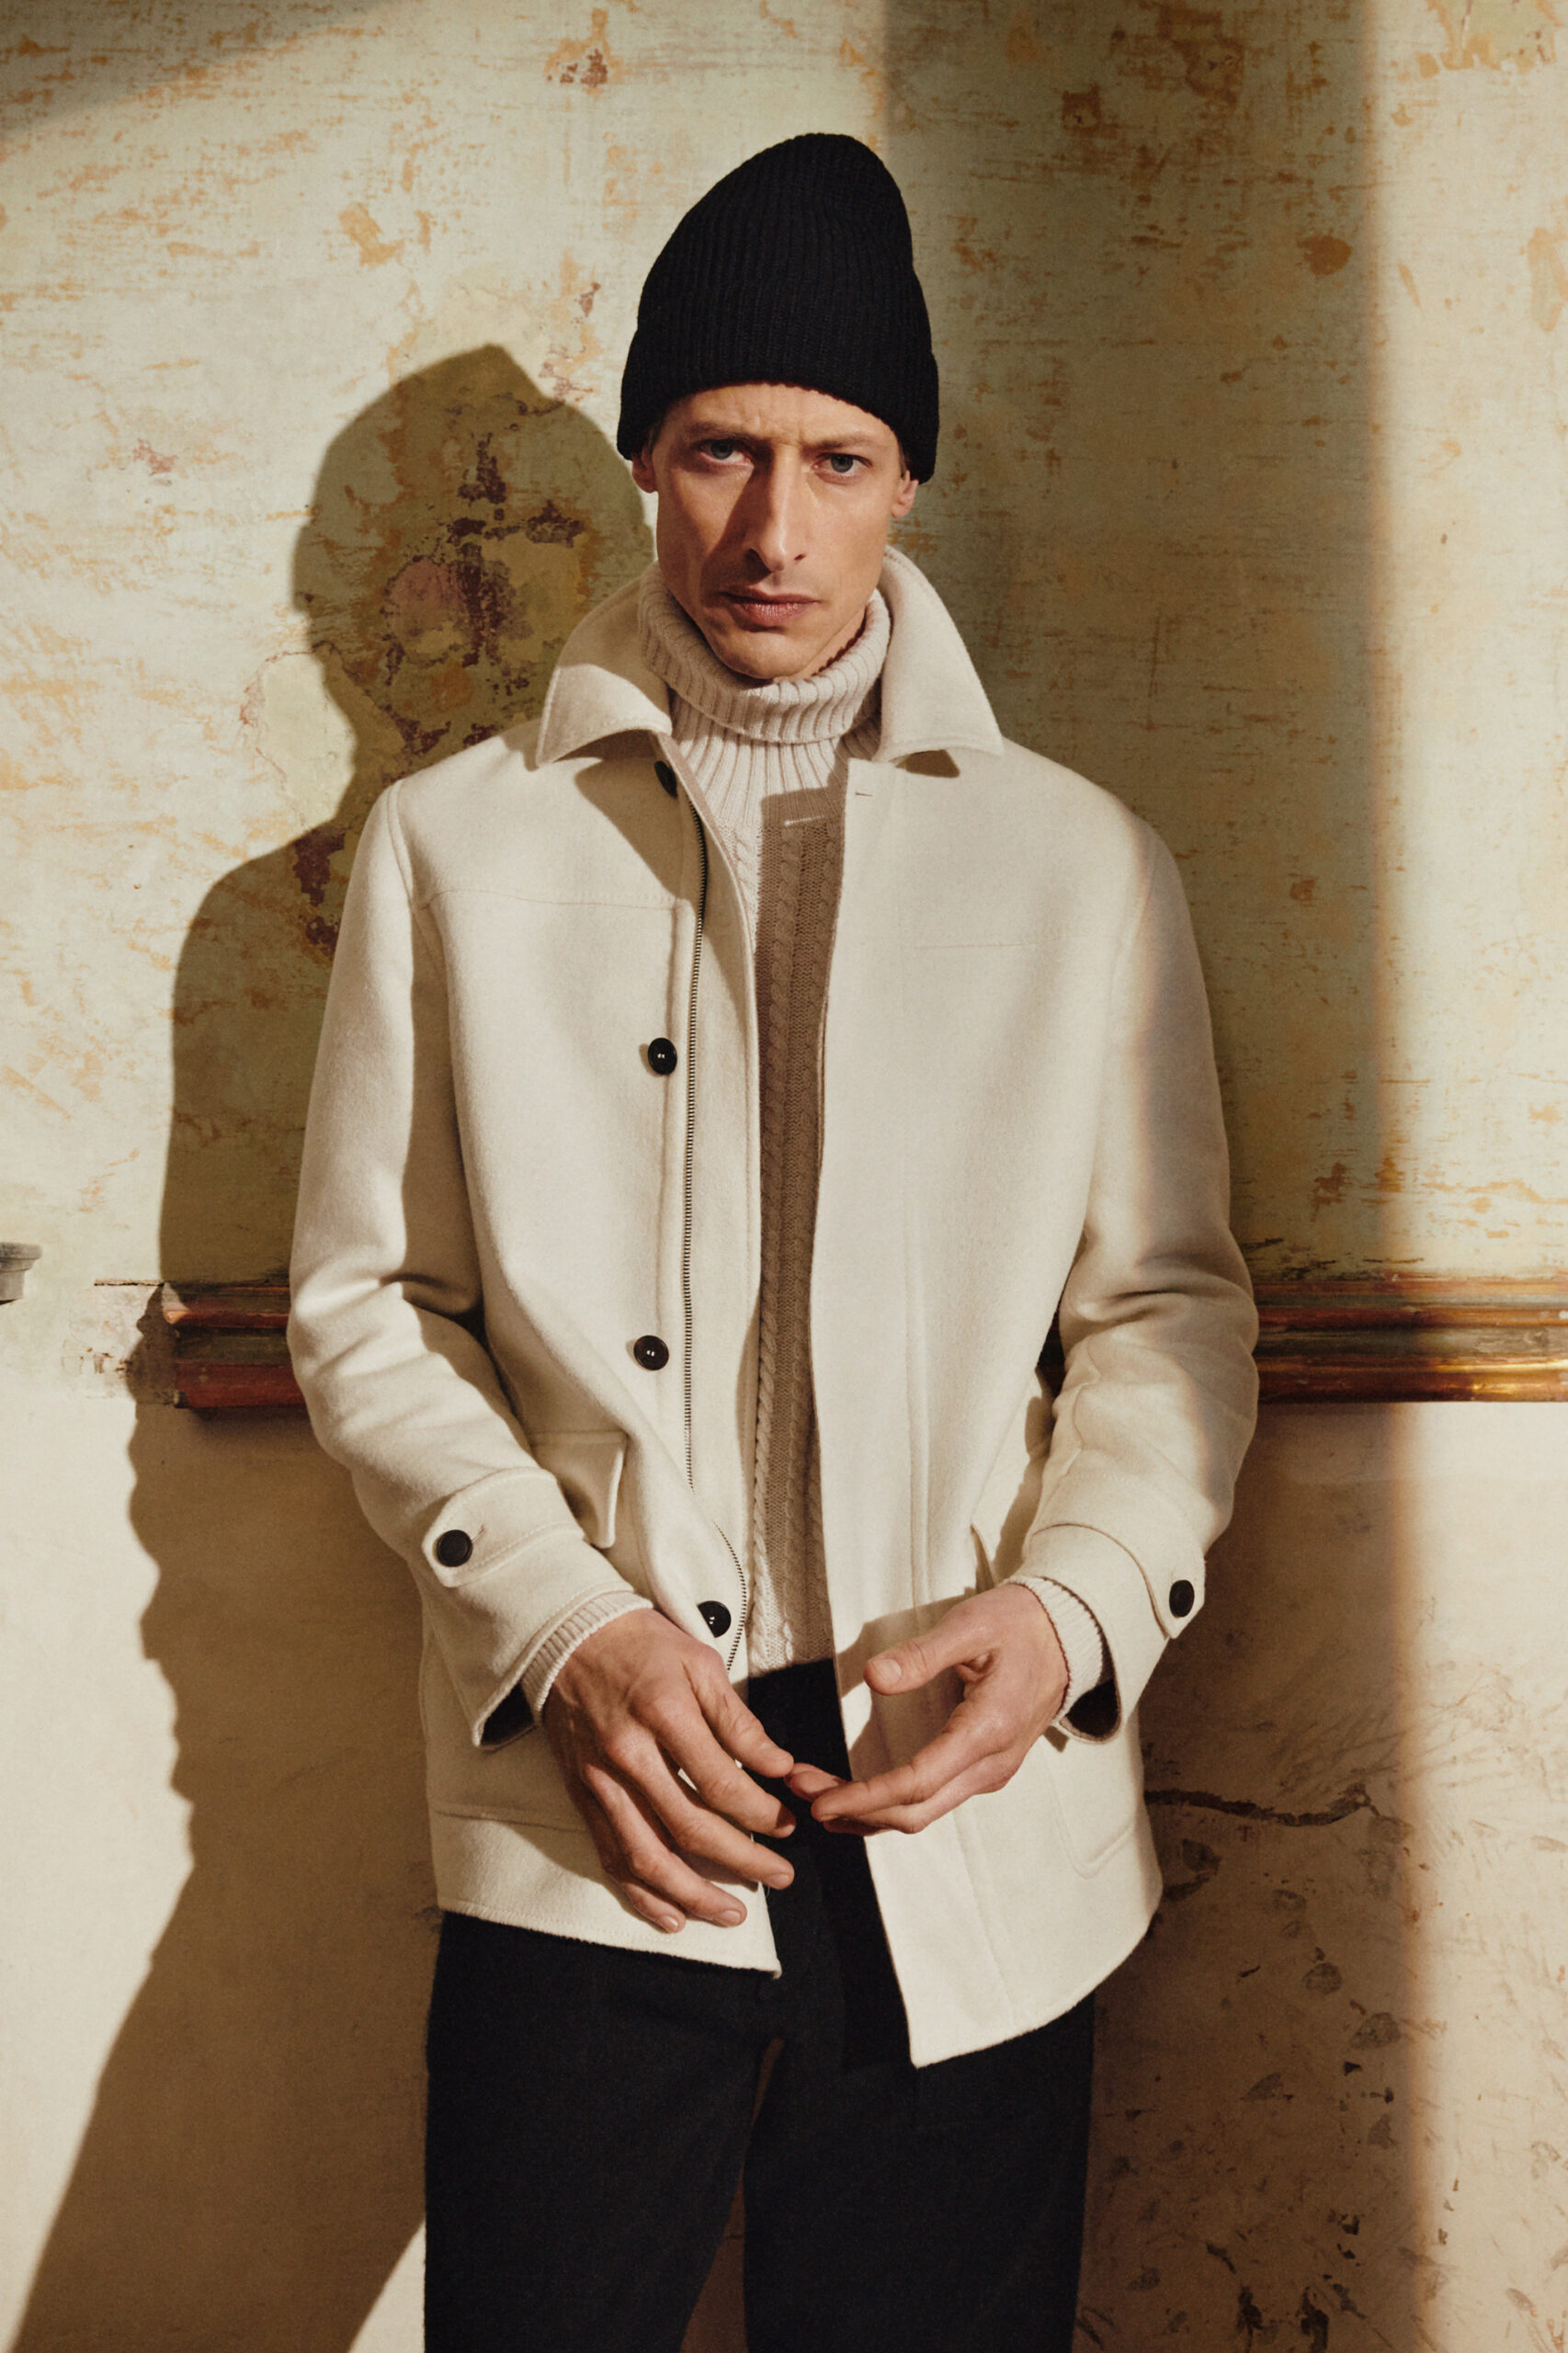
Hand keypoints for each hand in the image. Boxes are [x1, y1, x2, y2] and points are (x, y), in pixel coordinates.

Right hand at [543, 1610, 796, 1934]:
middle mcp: (628, 1755)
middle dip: (742, 1861)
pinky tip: (670, 1914)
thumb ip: (738, 1720)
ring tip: (731, 1913)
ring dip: (692, 1895)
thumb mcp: (699, 1663)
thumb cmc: (639, 1644)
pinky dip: (640, 1894)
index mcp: (664, 1715)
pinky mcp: (581, 1796)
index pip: (721, 1784)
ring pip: (647, 1858)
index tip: (787, 1825)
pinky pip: (610, 1856)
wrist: (566, 1636)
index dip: (761, 1813)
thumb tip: (779, 1766)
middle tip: (779, 1875)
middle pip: (690, 1829)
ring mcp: (600, 1781)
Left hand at [789, 1585, 1067, 1835]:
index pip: (918, 1783)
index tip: (821, 1801)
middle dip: (856, 1809)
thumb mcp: (971, 1626)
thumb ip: (922, 1654)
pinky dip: (890, 1803)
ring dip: (869, 1811)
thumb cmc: (1018, 1626)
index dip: (866, 1797)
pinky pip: (932, 1800)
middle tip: (803, 1792)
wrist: (1065, 1636)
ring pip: (923, 1812)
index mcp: (987, 1731)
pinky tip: (857, 1795)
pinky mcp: (981, 1769)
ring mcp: (989, 1772)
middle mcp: (990, 1765)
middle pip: (916, 1810)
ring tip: (817, 1795)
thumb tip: (874, 1676)